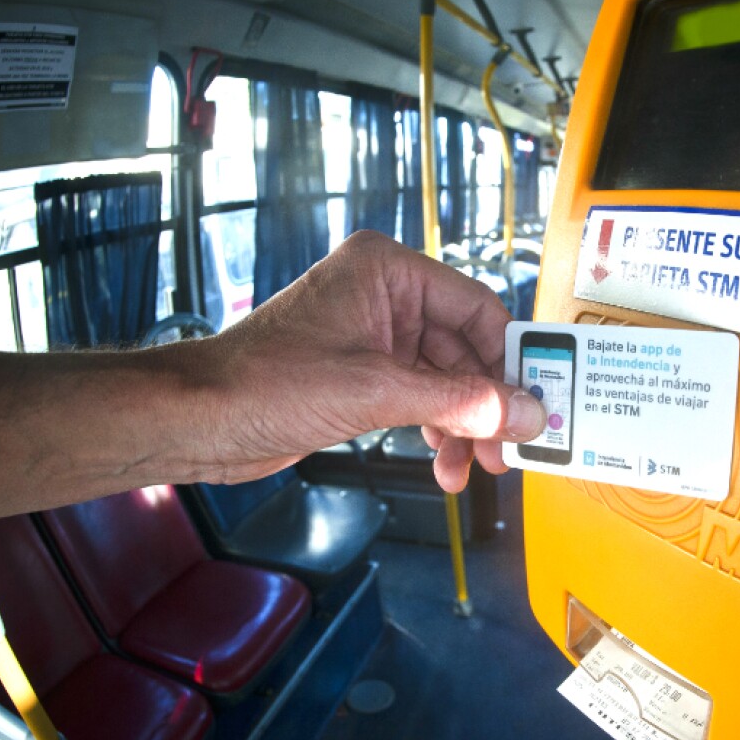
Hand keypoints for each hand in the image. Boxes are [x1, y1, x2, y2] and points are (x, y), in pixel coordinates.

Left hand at [197, 230, 544, 491]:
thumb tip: (524, 411)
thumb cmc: (264, 382)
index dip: (512, 356)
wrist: (198, 420)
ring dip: (463, 426)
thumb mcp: (378, 391)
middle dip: (488, 402)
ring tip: (472, 469)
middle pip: (465, 348)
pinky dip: (436, 430)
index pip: (476, 307)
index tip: (541, 396)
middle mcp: (383, 296)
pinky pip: (419, 398)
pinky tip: (443, 463)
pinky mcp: (360, 375)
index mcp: (387, 271)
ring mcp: (371, 337)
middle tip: (511, 446)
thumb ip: (460, 401)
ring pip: (445, 380)